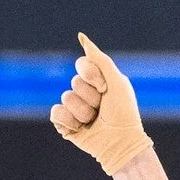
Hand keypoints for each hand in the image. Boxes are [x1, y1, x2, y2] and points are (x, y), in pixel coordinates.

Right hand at [49, 32, 153, 175]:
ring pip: (66, 98)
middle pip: (75, 82)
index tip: (105, 89)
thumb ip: (100, 59)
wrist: (121, 143)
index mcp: (96, 81)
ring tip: (94, 121)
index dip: (92, 76)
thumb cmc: (124, 114)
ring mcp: (74, 109)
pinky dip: (68, 120)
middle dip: (91, 97)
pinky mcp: (66, 125)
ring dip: (83, 112)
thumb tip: (81, 37)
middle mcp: (84, 94)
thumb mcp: (116, 82)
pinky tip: (80, 129)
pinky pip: (55, 113)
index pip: (81, 64)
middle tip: (102, 109)